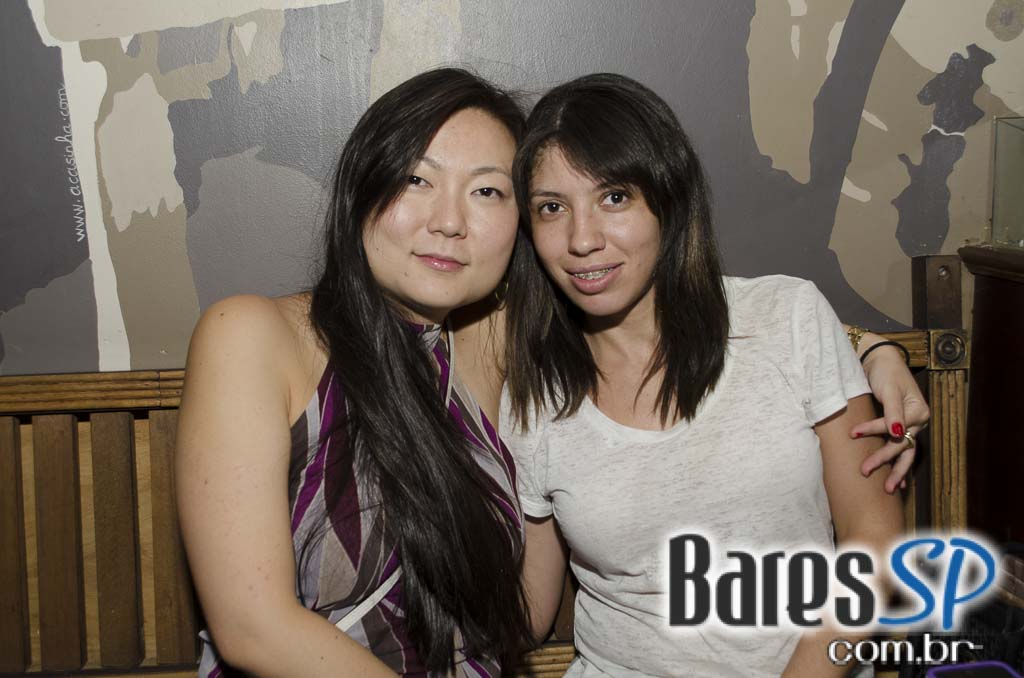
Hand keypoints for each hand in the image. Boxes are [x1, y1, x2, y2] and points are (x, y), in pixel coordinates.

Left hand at [851, 336, 929, 493]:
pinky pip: (900, 448)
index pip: (896, 430)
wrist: (882, 359)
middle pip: (903, 447)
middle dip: (886, 463)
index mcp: (919, 412)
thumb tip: (896, 434)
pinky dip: (898, 463)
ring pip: (904, 452)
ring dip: (895, 470)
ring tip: (889, 489)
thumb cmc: (886, 372)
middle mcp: (918, 421)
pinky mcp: (900, 426)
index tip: (853, 433)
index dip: (874, 432)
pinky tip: (898, 481)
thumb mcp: (889, 390)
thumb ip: (892, 413)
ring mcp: (910, 425)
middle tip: (866, 473)